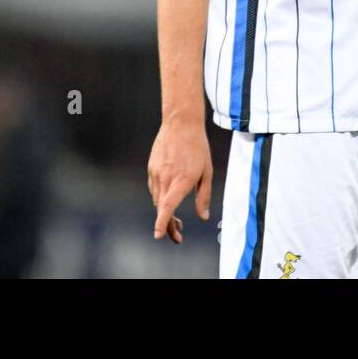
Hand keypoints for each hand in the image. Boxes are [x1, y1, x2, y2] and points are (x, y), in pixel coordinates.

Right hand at [147, 118, 212, 241]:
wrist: (180, 122)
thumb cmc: (197, 146)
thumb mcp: (207, 172)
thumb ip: (204, 196)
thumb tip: (203, 217)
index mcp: (181, 181)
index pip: (167, 207)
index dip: (162, 223)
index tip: (158, 235)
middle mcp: (165, 179)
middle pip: (162, 209)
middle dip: (169, 226)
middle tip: (179, 235)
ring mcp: (156, 173)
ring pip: (157, 199)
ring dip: (165, 212)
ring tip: (178, 220)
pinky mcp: (151, 167)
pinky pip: (154, 188)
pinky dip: (161, 197)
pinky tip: (170, 197)